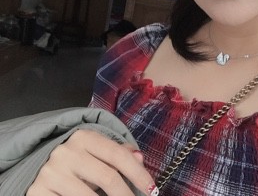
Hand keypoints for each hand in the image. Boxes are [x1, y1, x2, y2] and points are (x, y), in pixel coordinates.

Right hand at [27, 129, 158, 195]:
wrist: (35, 164)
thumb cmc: (75, 158)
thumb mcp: (95, 149)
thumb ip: (118, 152)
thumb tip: (140, 158)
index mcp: (84, 137)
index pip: (118, 155)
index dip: (138, 174)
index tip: (152, 189)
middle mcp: (67, 152)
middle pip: (107, 178)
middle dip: (127, 195)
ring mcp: (51, 173)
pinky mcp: (37, 192)